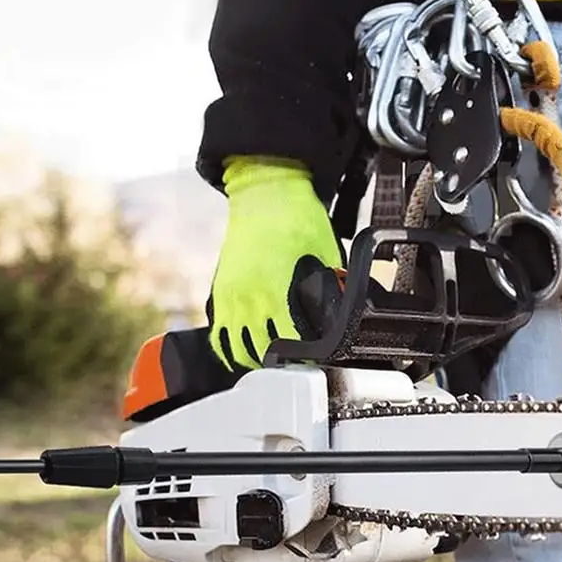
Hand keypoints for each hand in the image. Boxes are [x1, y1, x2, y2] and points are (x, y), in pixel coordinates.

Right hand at [207, 156, 345, 370]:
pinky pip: (220, 335)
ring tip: (275, 367)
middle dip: (283, 364)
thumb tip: (341, 314)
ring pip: (238, 349)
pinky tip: (245, 356)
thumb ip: (330, 288)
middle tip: (300, 367)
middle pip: (262, 352)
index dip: (306, 356)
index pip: (290, 341)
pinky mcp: (221, 293)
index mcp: (276, 288)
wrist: (265, 193)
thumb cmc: (296, 216)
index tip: (316, 360)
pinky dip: (231, 350)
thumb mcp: (326, 253)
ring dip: (256, 362)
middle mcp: (249, 297)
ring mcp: (231, 297)